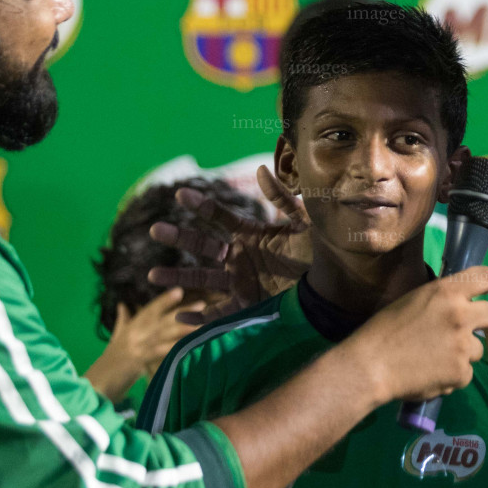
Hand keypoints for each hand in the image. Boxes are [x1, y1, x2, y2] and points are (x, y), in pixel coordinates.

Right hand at [83, 288, 197, 401]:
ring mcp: (137, 347)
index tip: (179, 290)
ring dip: (184, 329)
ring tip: (201, 323)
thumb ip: (123, 320)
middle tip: (201, 304)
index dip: (164, 300)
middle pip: (161, 320)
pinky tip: (188, 344)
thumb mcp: (116, 337)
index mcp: (130, 327)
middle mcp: (134, 334)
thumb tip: (124, 303)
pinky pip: (160, 352)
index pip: (149, 310)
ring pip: (164, 335)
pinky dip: (174, 347)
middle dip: (181, 312)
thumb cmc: (109, 360)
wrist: (98, 382)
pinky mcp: (139, 362)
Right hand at [149, 166, 311, 314]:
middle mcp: (240, 256)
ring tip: (152, 274)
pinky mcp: (247, 304)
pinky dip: (200, 317)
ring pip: (202, 278)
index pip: (220, 217)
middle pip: (202, 245)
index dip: (201, 205)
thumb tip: (260, 170)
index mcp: (251, 234)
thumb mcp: (303, 221)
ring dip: (177, 275)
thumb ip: (281, 198)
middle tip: (154, 230)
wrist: (336, 285)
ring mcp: (241, 280)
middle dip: (178, 237)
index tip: (181, 194)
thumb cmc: (321, 249)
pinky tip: (180, 317)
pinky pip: (218, 313)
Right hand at [343, 266, 487, 403]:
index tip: (478, 295)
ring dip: (463, 352)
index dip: (484, 286)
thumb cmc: (385, 330)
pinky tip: (432, 373)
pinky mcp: (461, 373)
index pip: (487, 277)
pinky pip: (466, 372)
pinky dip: (453, 374)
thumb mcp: (414, 299)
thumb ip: (442, 298)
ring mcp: (463, 346)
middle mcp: (461, 316)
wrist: (370, 367)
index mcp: (447, 292)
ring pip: (478, 348)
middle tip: (459, 330)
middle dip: (479, 321)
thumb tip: (461, 302)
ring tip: (436, 357)